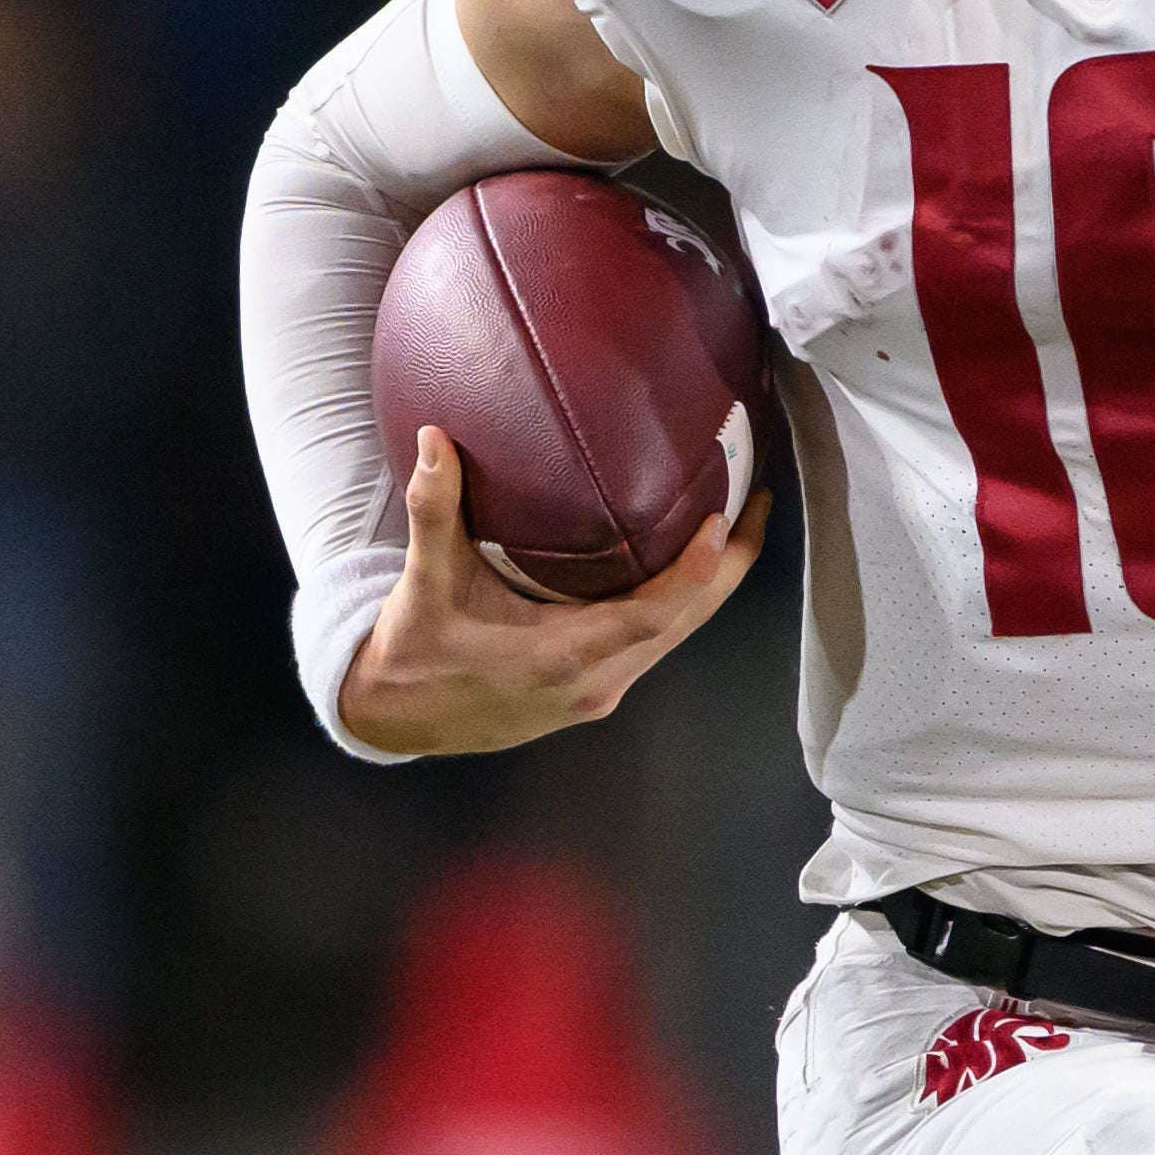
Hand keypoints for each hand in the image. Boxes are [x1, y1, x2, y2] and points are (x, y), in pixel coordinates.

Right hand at [336, 424, 763, 755]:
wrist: (397, 717)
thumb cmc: (414, 649)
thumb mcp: (424, 580)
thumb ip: (433, 508)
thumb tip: (436, 437)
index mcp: (561, 658)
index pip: (651, 616)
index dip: (693, 572)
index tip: (721, 521)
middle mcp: (595, 681)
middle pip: (687, 624)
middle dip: (730, 565)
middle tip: (757, 499)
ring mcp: (601, 690)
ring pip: (679, 636)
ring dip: (713, 584)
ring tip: (740, 520)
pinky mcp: (598, 690)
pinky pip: (658, 642)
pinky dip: (683, 601)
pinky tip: (690, 560)